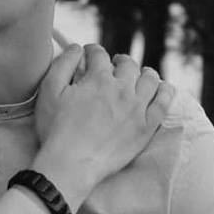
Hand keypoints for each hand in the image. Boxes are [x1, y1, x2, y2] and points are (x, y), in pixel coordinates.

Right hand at [33, 45, 174, 212]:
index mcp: (98, 79)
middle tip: (114, 65)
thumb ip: (63, 64)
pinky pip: (163, 103)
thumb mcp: (49, 92)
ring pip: (150, 79)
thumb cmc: (55, 130)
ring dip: (144, 72)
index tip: (88, 55)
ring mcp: (137, 109)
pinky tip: (162, 88)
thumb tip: (76, 47)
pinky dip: (165, 91)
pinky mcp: (146, 128)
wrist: (71, 166)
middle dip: (119, 61)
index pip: (99, 55)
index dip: (92, 52)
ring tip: (140, 75)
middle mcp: (122, 89)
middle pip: (127, 65)